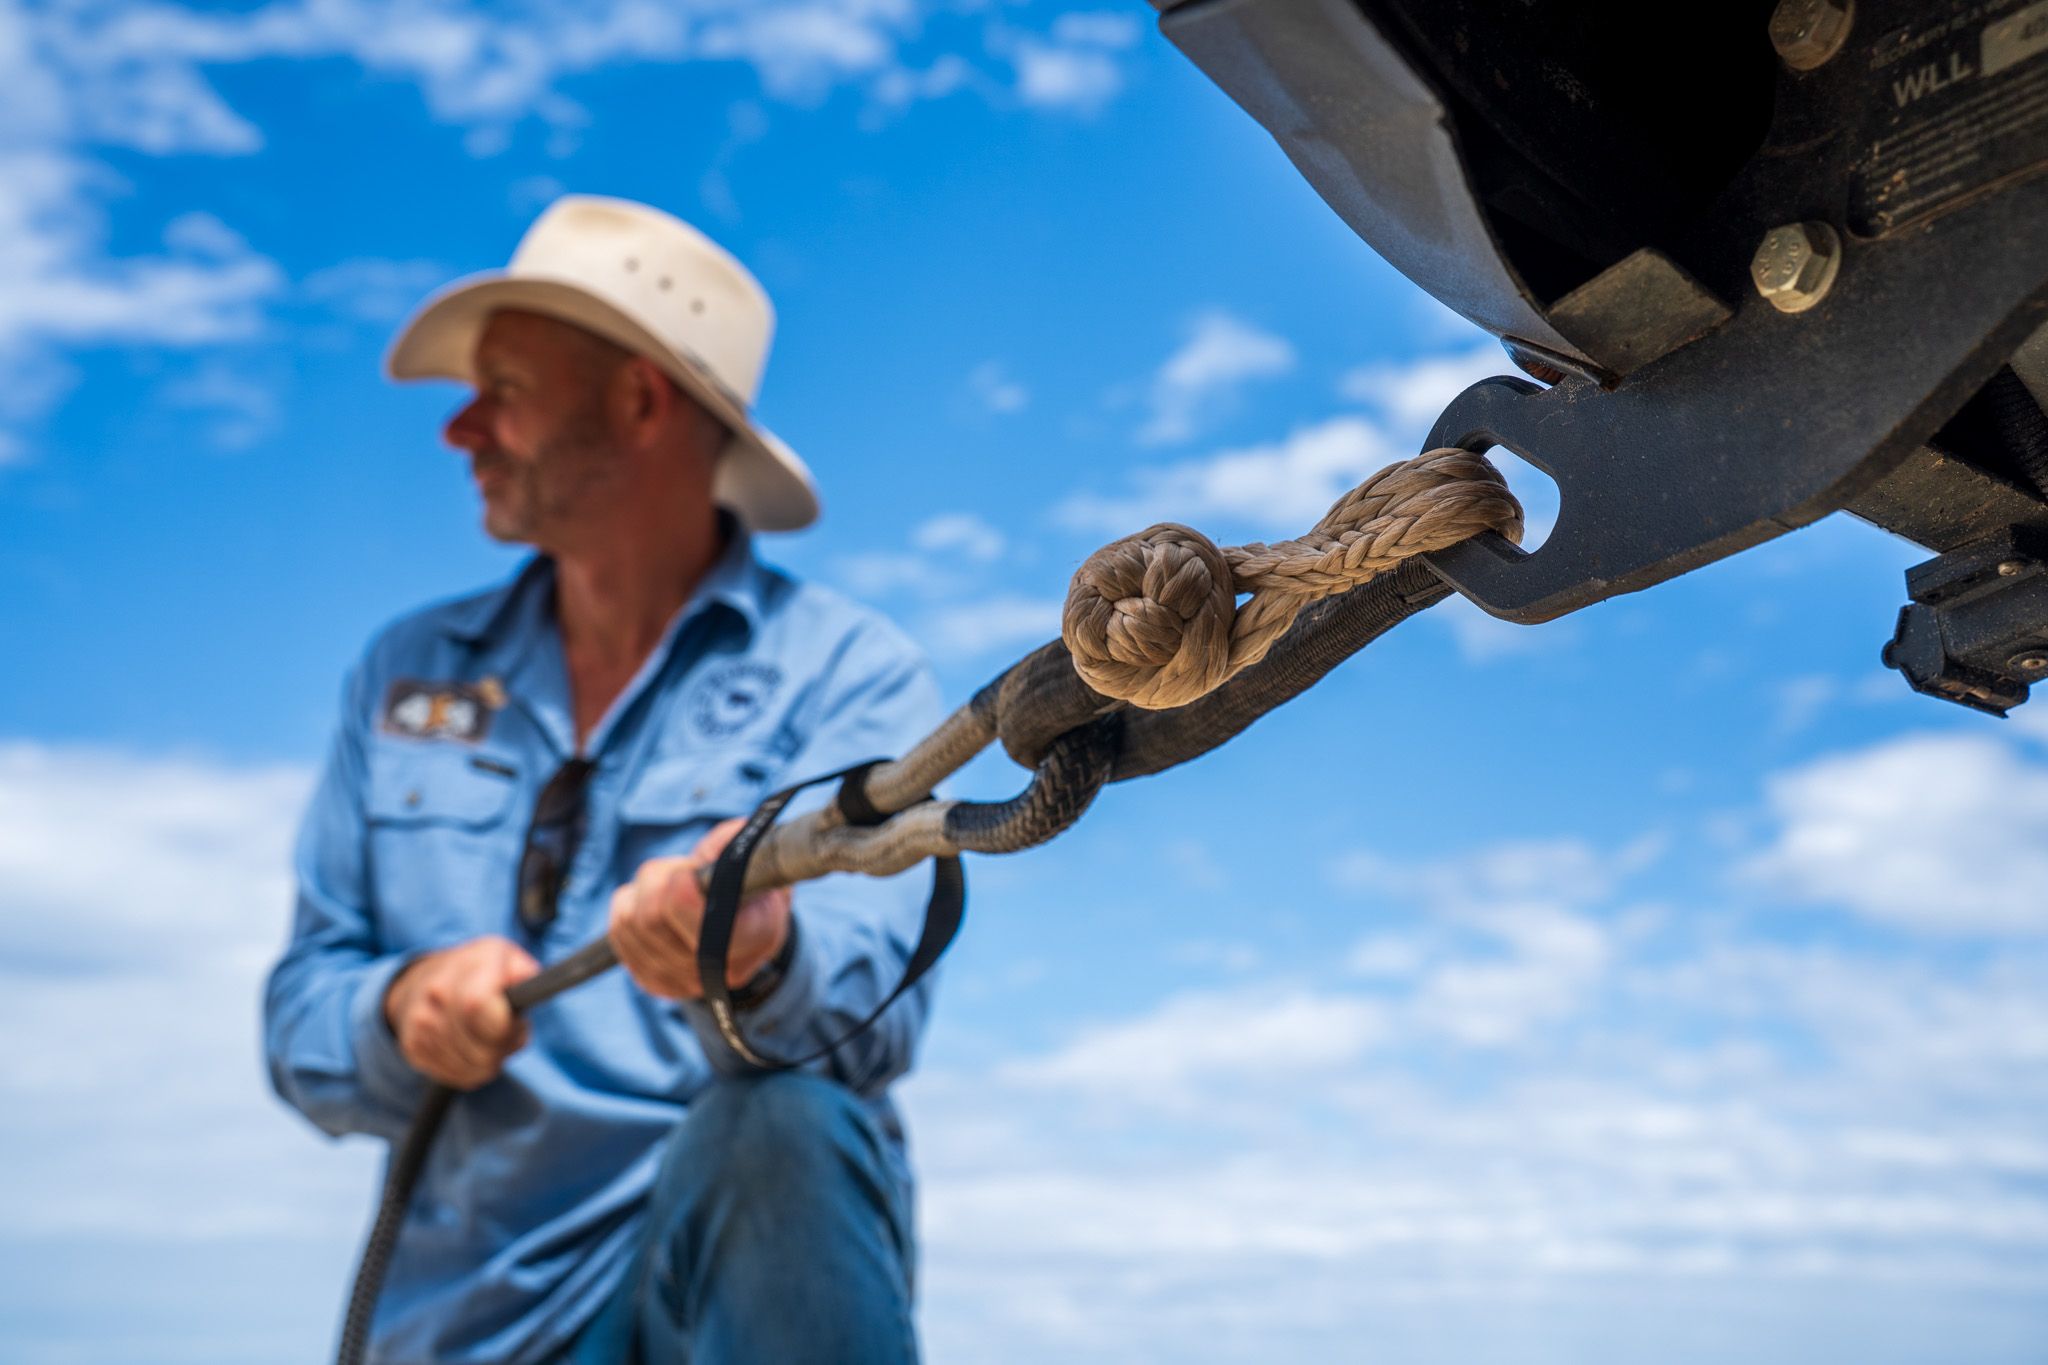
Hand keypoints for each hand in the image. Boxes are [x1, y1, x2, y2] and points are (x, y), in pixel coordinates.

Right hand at [383, 936, 538, 1088]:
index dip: (505, 1027)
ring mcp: (420, 1022)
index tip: (517, 1025)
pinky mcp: (413, 1047)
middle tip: (508, 1032)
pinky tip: (471, 1048)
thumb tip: (532, 990)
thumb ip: (526, 974)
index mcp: (466, 966)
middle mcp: (436, 992)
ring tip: (489, 1037)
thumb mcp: (509, 958)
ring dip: (489, 1061)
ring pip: (469, 1068)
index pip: (478, 1006)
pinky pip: (455, 1076)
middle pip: (480, 1049)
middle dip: (503, 1048)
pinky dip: (471, 1070)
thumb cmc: (481, 970)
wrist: (426, 978)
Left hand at [609, 818, 791, 1001]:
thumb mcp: (758, 857)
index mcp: (753, 936)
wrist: (752, 927)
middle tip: (681, 870)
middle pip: (651, 917)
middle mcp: (718, 970)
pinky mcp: (655, 983)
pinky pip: (618, 934)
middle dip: (659, 878)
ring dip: (643, 892)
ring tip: (670, 886)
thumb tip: (712, 846)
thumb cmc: (755, 884)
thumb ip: (735, 843)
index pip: (695, 919)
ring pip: (630, 923)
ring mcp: (683, 982)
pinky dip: (629, 908)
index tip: (689, 869)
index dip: (681, 886)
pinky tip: (654, 905)